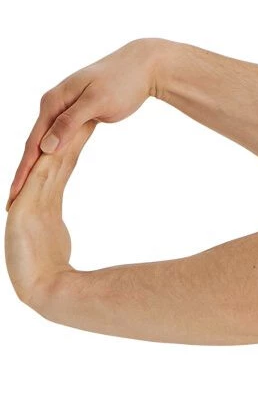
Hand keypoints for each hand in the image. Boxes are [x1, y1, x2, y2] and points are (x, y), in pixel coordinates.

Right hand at [5, 119, 96, 305]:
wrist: (46, 289)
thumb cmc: (53, 274)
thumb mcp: (56, 243)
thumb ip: (54, 228)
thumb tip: (56, 227)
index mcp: (44, 203)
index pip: (61, 167)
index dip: (72, 144)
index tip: (87, 124)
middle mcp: (35, 197)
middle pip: (54, 158)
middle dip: (66, 133)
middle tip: (83, 110)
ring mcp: (29, 201)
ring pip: (47, 163)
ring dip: (59, 139)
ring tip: (73, 118)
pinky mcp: (27, 208)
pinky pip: (41, 179)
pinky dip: (49, 161)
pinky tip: (57, 144)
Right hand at [6, 38, 161, 211]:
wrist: (140, 68)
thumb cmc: (121, 83)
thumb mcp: (96, 103)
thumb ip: (69, 124)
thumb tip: (46, 147)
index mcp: (53, 103)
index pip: (33, 143)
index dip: (23, 170)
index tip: (14, 193)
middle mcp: (53, 105)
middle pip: (34, 145)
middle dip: (23, 173)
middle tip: (13, 200)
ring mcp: (64, 110)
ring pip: (45, 143)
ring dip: (35, 166)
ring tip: (25, 189)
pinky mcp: (76, 114)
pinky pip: (58, 139)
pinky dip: (51, 155)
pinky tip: (48, 168)